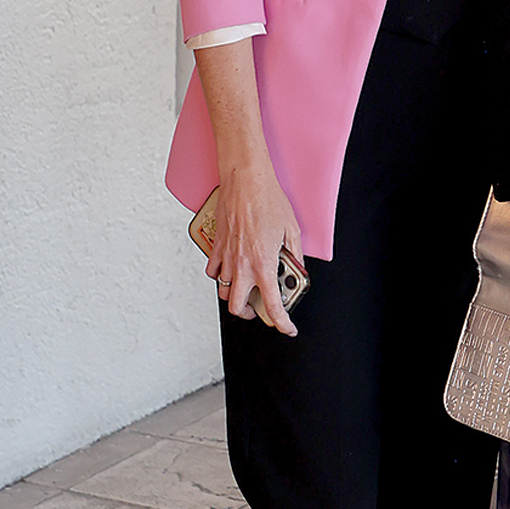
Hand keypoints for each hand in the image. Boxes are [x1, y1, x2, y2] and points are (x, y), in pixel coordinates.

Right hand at [206, 158, 303, 335]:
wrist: (246, 181)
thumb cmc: (269, 200)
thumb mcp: (292, 229)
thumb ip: (294, 254)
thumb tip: (296, 268)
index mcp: (264, 264)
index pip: (272, 305)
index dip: (281, 322)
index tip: (286, 327)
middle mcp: (243, 265)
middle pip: (238, 307)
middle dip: (250, 313)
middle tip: (260, 307)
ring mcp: (227, 257)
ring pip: (222, 290)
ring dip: (234, 295)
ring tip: (246, 288)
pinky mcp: (217, 246)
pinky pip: (213, 270)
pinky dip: (220, 275)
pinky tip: (231, 268)